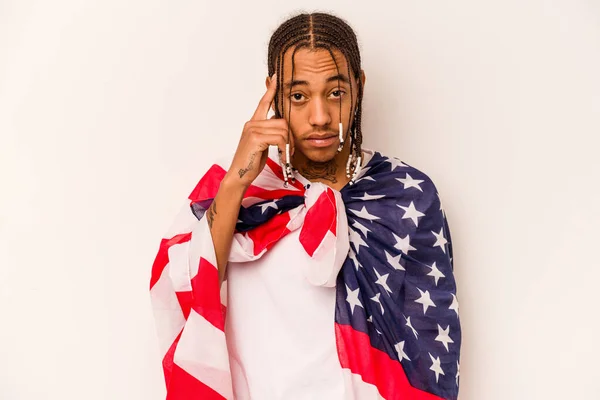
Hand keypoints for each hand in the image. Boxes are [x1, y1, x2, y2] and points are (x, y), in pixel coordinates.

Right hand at [225, 74, 294, 188]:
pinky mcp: (255, 138)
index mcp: (253, 123)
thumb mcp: (262, 145)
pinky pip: (280, 138)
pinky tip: (282, 157)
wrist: (239, 175)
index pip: (263, 102)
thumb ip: (269, 133)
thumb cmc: (251, 162)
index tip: (274, 77)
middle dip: (290, 136)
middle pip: (282, 121)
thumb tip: (281, 127)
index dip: (270, 90)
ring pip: (283, 130)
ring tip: (286, 155)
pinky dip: (285, 149)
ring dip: (289, 144)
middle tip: (290, 150)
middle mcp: (251, 123)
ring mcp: (252, 129)